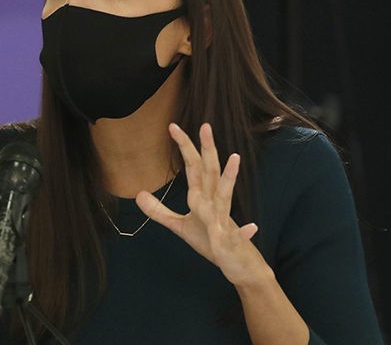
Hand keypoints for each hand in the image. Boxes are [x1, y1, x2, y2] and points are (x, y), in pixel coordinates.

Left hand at [136, 123, 268, 285]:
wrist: (238, 264)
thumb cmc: (211, 240)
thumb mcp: (180, 225)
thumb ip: (159, 211)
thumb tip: (138, 194)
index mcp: (203, 196)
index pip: (193, 167)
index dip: (184, 147)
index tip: (173, 127)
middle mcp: (215, 203)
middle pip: (210, 172)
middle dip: (207, 150)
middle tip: (205, 126)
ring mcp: (224, 220)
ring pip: (226, 197)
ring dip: (230, 178)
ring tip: (235, 158)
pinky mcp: (231, 241)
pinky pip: (236, 236)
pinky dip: (244, 232)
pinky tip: (252, 227)